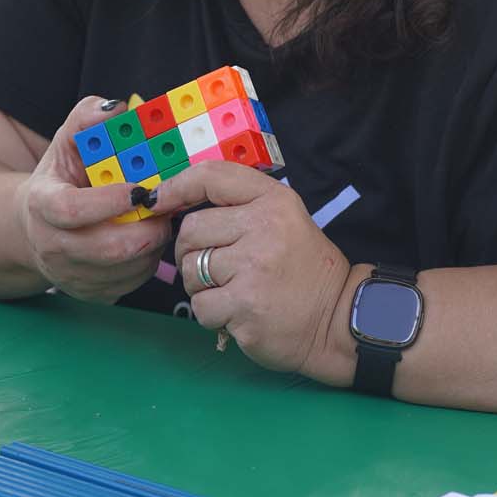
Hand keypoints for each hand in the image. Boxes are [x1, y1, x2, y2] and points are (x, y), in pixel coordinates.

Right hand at [15, 97, 169, 303]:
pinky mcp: (93, 294)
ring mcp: (72, 276)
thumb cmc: (62, 178)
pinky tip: (147, 237)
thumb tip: (117, 108)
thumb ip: (88, 118)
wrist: (38, 227)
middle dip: (147, 228)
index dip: (108, 202)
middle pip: (107, 249)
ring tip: (158, 218)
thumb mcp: (68, 141)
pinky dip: (150, 260)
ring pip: (127, 268)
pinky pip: (132, 282)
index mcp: (42, 205)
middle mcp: (52, 247)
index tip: (140, 188)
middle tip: (165, 206)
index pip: (71, 211)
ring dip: (153, 243)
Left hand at [151, 162, 352, 378]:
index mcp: (274, 201)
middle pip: (191, 230)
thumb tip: (175, 201)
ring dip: (200, 287)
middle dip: (191, 252)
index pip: (212, 177)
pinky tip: (236, 313)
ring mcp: (254, 268)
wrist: (338, 319)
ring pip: (191, 270)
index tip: (158, 201)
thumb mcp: (285, 220)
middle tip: (212, 268)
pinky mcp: (245, 306)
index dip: (176, 186)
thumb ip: (241, 207)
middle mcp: (264, 227)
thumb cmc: (304, 270)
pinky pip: (201, 306)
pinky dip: (211, 314)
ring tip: (230, 291)